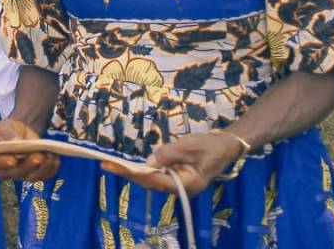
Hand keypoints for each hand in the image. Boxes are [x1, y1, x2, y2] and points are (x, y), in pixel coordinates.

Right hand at [0, 118, 59, 181]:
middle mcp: (5, 171)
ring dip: (43, 168)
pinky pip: (44, 176)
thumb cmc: (8, 130)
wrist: (20, 132)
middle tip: (38, 156)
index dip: (3, 163)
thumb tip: (16, 141)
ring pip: (32, 177)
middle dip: (28, 165)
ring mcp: (21, 175)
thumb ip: (8, 134)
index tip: (12, 160)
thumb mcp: (4, 127)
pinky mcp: (34, 174)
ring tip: (50, 155)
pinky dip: (52, 168)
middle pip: (16, 173)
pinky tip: (56, 158)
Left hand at [101, 132, 242, 197]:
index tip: (118, 167)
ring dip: (133, 173)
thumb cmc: (210, 145)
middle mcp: (181, 189)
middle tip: (106, 164)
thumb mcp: (188, 146)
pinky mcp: (177, 176)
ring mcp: (179, 183)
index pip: (155, 181)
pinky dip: (143, 169)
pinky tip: (129, 165)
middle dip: (128, 174)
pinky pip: (157, 174)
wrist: (226, 145)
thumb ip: (168, 154)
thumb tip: (148, 163)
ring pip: (152, 180)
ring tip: (112, 165)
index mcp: (187, 185)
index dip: (135, 174)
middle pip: (150, 183)